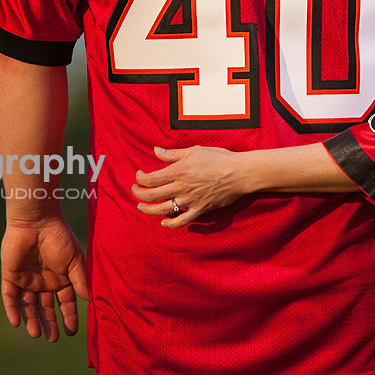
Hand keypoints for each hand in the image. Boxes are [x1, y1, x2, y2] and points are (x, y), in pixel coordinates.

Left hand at [0, 215, 89, 341]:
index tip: (71, 332)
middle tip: (52, 338)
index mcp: (60, 278)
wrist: (37, 221)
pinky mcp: (10, 276)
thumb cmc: (59, 237)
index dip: (69, 316)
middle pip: (45, 308)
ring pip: (28, 305)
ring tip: (36, 334)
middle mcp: (44, 282)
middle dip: (49, 323)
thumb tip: (90, 301)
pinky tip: (18, 322)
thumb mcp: (75, 260)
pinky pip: (10, 297)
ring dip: (32, 320)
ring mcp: (26, 279)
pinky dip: (13, 309)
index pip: (65, 302)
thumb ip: (80, 280)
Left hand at [132, 146, 250, 227]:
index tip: (138, 175)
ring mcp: (190, 201)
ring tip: (141, 207)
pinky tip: (163, 222)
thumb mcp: (194, 150)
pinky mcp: (200, 210)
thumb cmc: (219, 158)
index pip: (150, 179)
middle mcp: (181, 188)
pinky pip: (182, 221)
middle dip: (139, 194)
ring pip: (162, 210)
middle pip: (152, 195)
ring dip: (148, 210)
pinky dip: (170, 224)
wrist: (240, 173)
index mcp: (178, 171)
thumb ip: (172, 153)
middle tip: (135, 191)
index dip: (140, 179)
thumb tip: (155, 150)